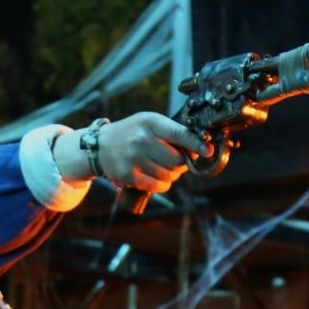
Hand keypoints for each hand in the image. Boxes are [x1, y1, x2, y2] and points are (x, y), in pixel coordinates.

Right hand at [56, 113, 208, 193]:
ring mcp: (134, 158)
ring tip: (161, 166)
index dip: (196, 143)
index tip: (208, 150)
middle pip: (177, 160)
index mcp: (151, 123)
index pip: (179, 133)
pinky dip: (162, 184)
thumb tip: (199, 150)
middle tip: (175, 160)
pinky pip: (158, 186)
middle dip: (181, 163)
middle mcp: (142, 140)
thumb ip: (172, 133)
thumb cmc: (133, 133)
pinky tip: (156, 176)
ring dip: (171, 175)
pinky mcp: (129, 175)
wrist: (100, 145)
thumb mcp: (150, 123)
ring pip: (169, 175)